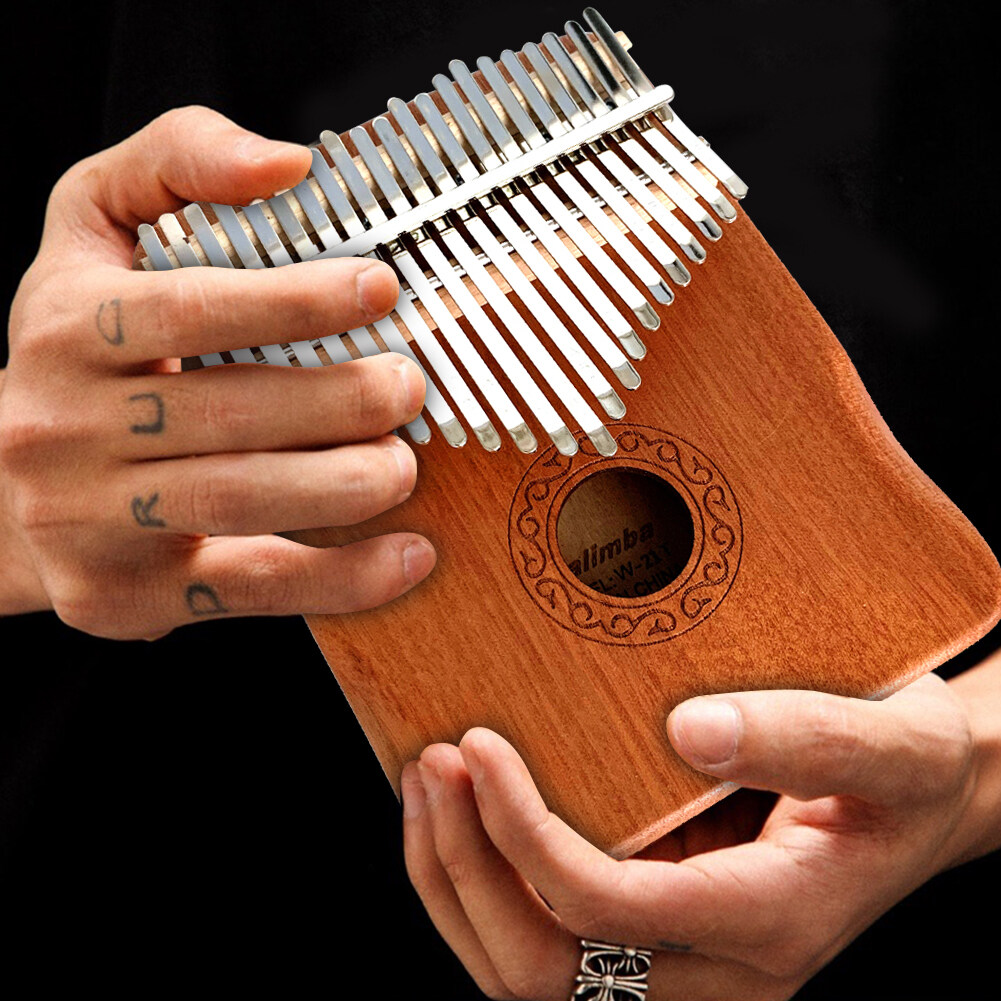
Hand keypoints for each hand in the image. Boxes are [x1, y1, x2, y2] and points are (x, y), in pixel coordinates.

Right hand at [0, 106, 434, 637]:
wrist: (3, 492)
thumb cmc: (82, 350)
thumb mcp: (96, 227)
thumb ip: (178, 161)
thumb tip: (289, 163)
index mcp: (65, 326)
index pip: (186, 307)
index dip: (293, 298)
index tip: (382, 287)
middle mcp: (63, 425)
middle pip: (222, 413)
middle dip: (338, 401)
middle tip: (408, 387)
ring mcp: (89, 520)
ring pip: (235, 502)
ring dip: (344, 486)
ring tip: (406, 464)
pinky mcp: (127, 592)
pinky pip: (249, 589)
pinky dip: (342, 579)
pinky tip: (412, 555)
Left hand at [402, 673, 976, 999]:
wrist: (927, 802)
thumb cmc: (911, 772)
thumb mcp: (893, 745)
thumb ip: (806, 737)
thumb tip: (688, 731)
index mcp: (767, 924)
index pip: (606, 912)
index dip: (524, 836)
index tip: (478, 747)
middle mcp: (716, 969)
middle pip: (547, 972)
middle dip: (469, 870)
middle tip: (433, 766)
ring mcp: (684, 962)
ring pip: (532, 975)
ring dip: (459, 885)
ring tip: (426, 786)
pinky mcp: (660, 934)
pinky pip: (548, 941)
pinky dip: (485, 882)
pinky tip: (462, 813)